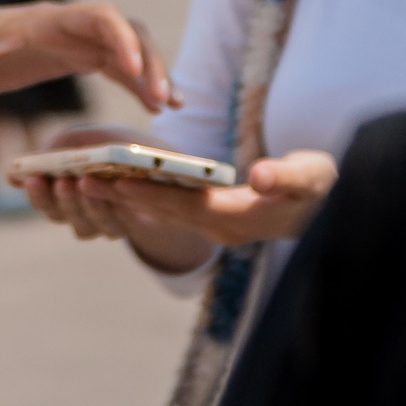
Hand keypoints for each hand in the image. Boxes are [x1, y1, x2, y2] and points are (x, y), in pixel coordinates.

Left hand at [0, 3, 170, 115]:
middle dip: (148, 61)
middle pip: (125, 32)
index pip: (97, 16)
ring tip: (172, 106)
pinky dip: (140, 84)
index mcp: (47, 19)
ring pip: (130, 49)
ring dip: (153, 74)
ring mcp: (79, 40)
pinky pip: (121, 67)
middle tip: (162, 100)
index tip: (135, 69)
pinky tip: (157, 108)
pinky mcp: (80, 57)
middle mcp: (71, 26)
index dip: (120, 37)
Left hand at [20, 146, 336, 248]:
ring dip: (120, 197)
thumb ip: (290, 177)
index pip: (188, 207)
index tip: (114, 179)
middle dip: (121, 195)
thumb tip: (260, 177)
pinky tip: (104, 177)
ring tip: (78, 176)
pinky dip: (136, 194)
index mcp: (242, 219)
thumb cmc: (322, 186)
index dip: (152, 193)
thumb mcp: (315, 177)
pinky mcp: (210, 218)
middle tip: (77, 178)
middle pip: (163, 211)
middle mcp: (222, 229)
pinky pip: (165, 208)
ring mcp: (214, 227)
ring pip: (159, 211)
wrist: (328, 206)